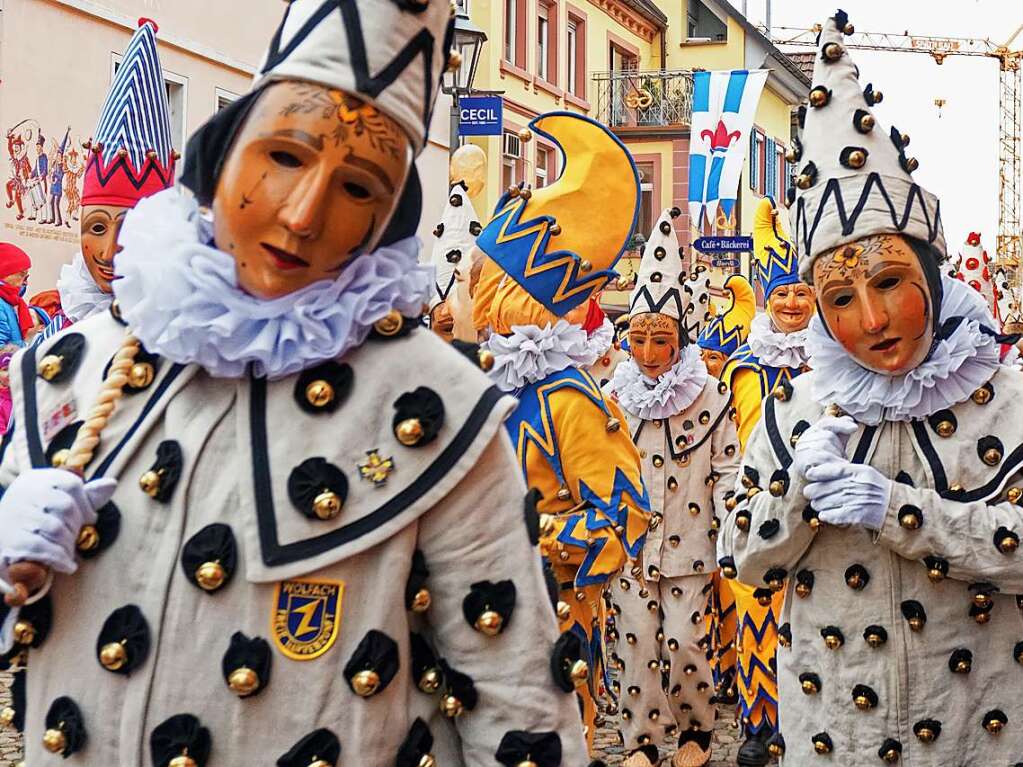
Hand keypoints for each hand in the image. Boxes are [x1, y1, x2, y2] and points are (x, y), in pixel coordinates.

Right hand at [0, 469, 116, 589]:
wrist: (1, 539)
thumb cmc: (36, 519)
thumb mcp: (58, 502)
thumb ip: (86, 496)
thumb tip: (111, 484)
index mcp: (35, 480)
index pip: (71, 484)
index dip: (86, 504)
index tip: (89, 519)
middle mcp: (22, 493)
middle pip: (65, 507)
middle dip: (76, 527)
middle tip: (75, 537)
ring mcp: (13, 516)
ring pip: (55, 528)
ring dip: (68, 545)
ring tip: (69, 553)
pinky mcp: (9, 540)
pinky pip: (41, 548)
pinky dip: (59, 558)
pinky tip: (67, 565)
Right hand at [792, 415, 857, 479]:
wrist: (813, 482)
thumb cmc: (826, 463)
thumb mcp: (836, 445)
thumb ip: (841, 431)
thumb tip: (849, 420)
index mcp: (811, 433)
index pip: (825, 423)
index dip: (840, 424)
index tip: (855, 428)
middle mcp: (804, 441)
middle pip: (827, 436)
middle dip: (837, 447)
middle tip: (840, 457)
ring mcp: (802, 452)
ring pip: (824, 447)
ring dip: (835, 457)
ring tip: (839, 465)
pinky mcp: (803, 465)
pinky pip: (821, 460)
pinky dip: (831, 465)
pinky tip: (836, 470)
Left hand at [803, 460, 891, 530]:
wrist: (895, 507)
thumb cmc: (876, 489)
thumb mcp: (864, 473)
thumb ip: (845, 470)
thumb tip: (819, 470)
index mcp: (860, 472)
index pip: (834, 469)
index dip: (818, 472)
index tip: (809, 474)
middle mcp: (858, 485)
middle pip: (825, 487)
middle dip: (813, 491)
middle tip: (810, 493)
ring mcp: (858, 500)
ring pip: (826, 502)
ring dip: (818, 504)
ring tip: (818, 504)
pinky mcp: (857, 515)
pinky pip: (834, 515)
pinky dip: (826, 515)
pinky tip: (824, 514)